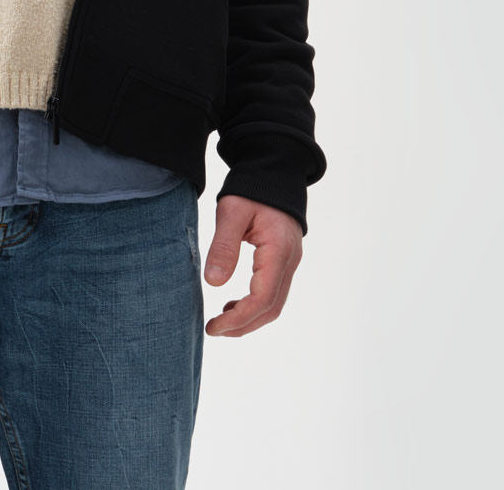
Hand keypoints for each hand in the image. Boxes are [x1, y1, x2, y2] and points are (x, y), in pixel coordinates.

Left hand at [203, 194, 302, 337]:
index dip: (239, 318)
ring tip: (220, 321)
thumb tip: (213, 283)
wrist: (274, 173)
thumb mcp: (231, 212)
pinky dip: (255, 305)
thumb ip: (224, 246)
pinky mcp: (284, 262)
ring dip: (249, 318)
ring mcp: (290, 263)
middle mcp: (290, 262)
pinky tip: (232, 303)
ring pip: (274, 303)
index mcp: (278, 251)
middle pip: (271, 308)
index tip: (214, 326)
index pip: (262, 298)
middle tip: (213, 330)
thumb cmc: (251, 189)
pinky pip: (273, 292)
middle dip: (243, 325)